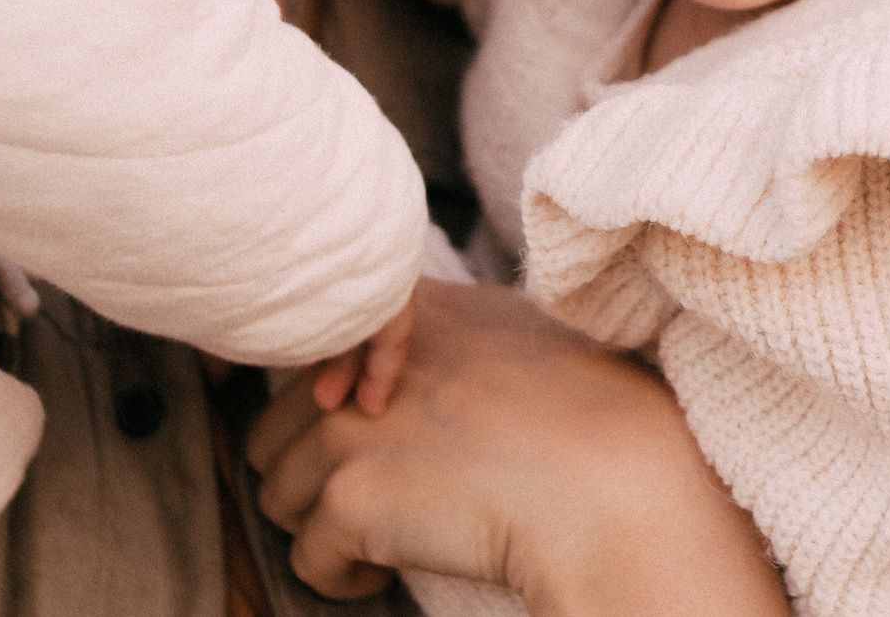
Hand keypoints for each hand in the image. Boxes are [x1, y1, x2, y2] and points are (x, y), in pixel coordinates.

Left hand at [249, 280, 787, 616]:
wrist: (612, 485)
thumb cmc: (592, 420)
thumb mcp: (517, 334)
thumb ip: (448, 332)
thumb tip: (398, 354)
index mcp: (410, 313)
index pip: (316, 350)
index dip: (327, 403)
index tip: (362, 436)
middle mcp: (365, 361)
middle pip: (278, 423)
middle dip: (316, 471)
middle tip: (377, 498)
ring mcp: (349, 427)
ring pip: (277, 490)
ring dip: (322, 523)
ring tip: (384, 536)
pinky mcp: (348, 498)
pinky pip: (305, 556)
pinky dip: (340, 576)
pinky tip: (386, 573)